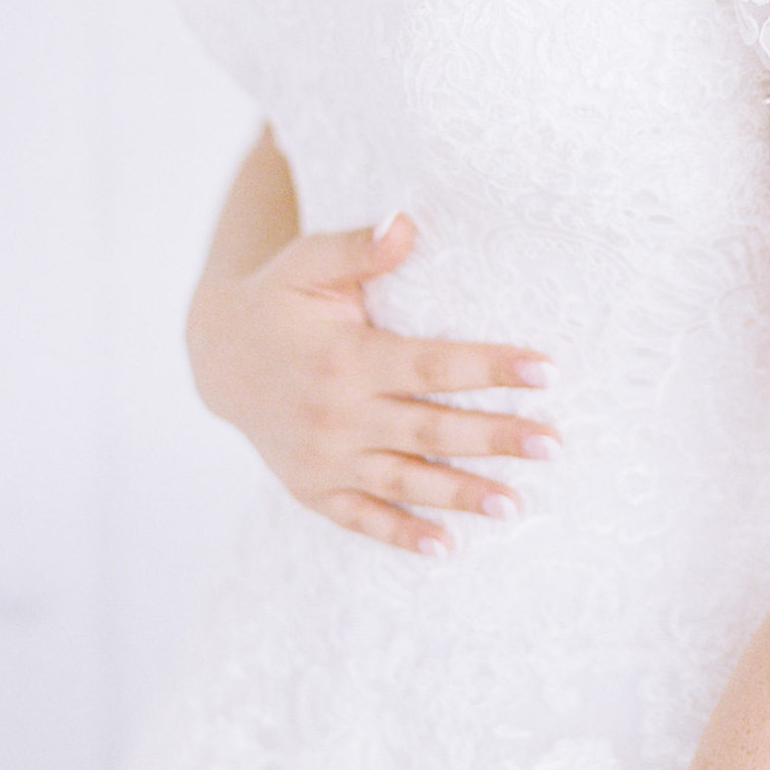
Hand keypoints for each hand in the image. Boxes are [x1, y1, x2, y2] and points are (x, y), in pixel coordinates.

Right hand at [186, 213, 558, 551]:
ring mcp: (323, 459)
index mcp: (344, 357)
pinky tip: (446, 547)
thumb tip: (407, 222)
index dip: (490, 368)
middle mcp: (336, 415)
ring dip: (461, 494)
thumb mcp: (309, 262)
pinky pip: (362, 517)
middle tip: (551, 443)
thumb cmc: (279, 299)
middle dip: (494, 437)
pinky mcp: (313, 488)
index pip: (432, 364)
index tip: (546, 370)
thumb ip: (360, 248)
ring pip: (404, 482)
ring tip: (515, 504)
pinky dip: (402, 534)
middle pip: (430, 429)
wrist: (217, 355)